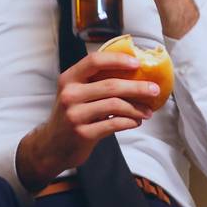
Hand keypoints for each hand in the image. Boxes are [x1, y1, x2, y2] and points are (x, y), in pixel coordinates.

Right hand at [16, 48, 164, 189]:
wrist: (52, 146)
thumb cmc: (72, 115)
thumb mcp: (76, 93)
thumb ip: (95, 82)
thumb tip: (134, 73)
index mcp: (69, 78)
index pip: (94, 61)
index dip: (118, 60)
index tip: (137, 63)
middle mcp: (70, 94)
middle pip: (111, 85)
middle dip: (138, 87)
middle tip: (155, 90)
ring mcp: (75, 115)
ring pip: (116, 105)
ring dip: (137, 108)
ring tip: (148, 111)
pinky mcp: (83, 134)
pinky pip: (114, 124)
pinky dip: (130, 121)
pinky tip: (136, 121)